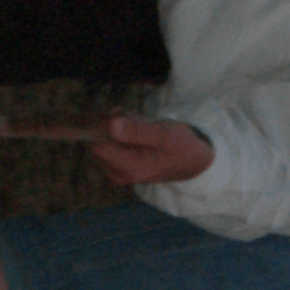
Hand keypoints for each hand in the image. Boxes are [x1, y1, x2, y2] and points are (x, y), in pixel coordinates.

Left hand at [91, 116, 214, 185]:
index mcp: (129, 168)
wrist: (191, 161)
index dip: (105, 125)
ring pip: (102, 139)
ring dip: (117, 126)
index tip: (122, 116)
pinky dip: (120, 132)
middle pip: (97, 141)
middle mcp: (118, 173)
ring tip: (141, 126)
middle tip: (136, 119)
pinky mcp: (117, 166)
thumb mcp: (164, 135)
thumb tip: (110, 125)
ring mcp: (116, 171)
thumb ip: (137, 131)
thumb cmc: (180, 146)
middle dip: (112, 124)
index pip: (97, 145)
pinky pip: (109, 142)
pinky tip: (138, 132)